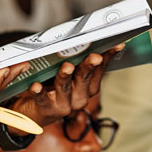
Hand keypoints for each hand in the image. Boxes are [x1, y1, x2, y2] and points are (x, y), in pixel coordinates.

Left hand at [8, 44, 123, 130]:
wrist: (35, 112)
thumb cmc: (52, 87)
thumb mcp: (68, 75)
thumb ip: (77, 61)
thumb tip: (87, 39)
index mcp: (88, 88)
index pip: (99, 71)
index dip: (107, 58)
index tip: (116, 45)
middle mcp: (79, 98)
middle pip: (84, 78)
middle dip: (89, 66)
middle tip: (94, 56)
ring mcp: (64, 105)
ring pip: (65, 88)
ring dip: (66, 76)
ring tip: (67, 66)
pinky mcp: (46, 109)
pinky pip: (42, 100)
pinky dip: (39, 92)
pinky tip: (36, 85)